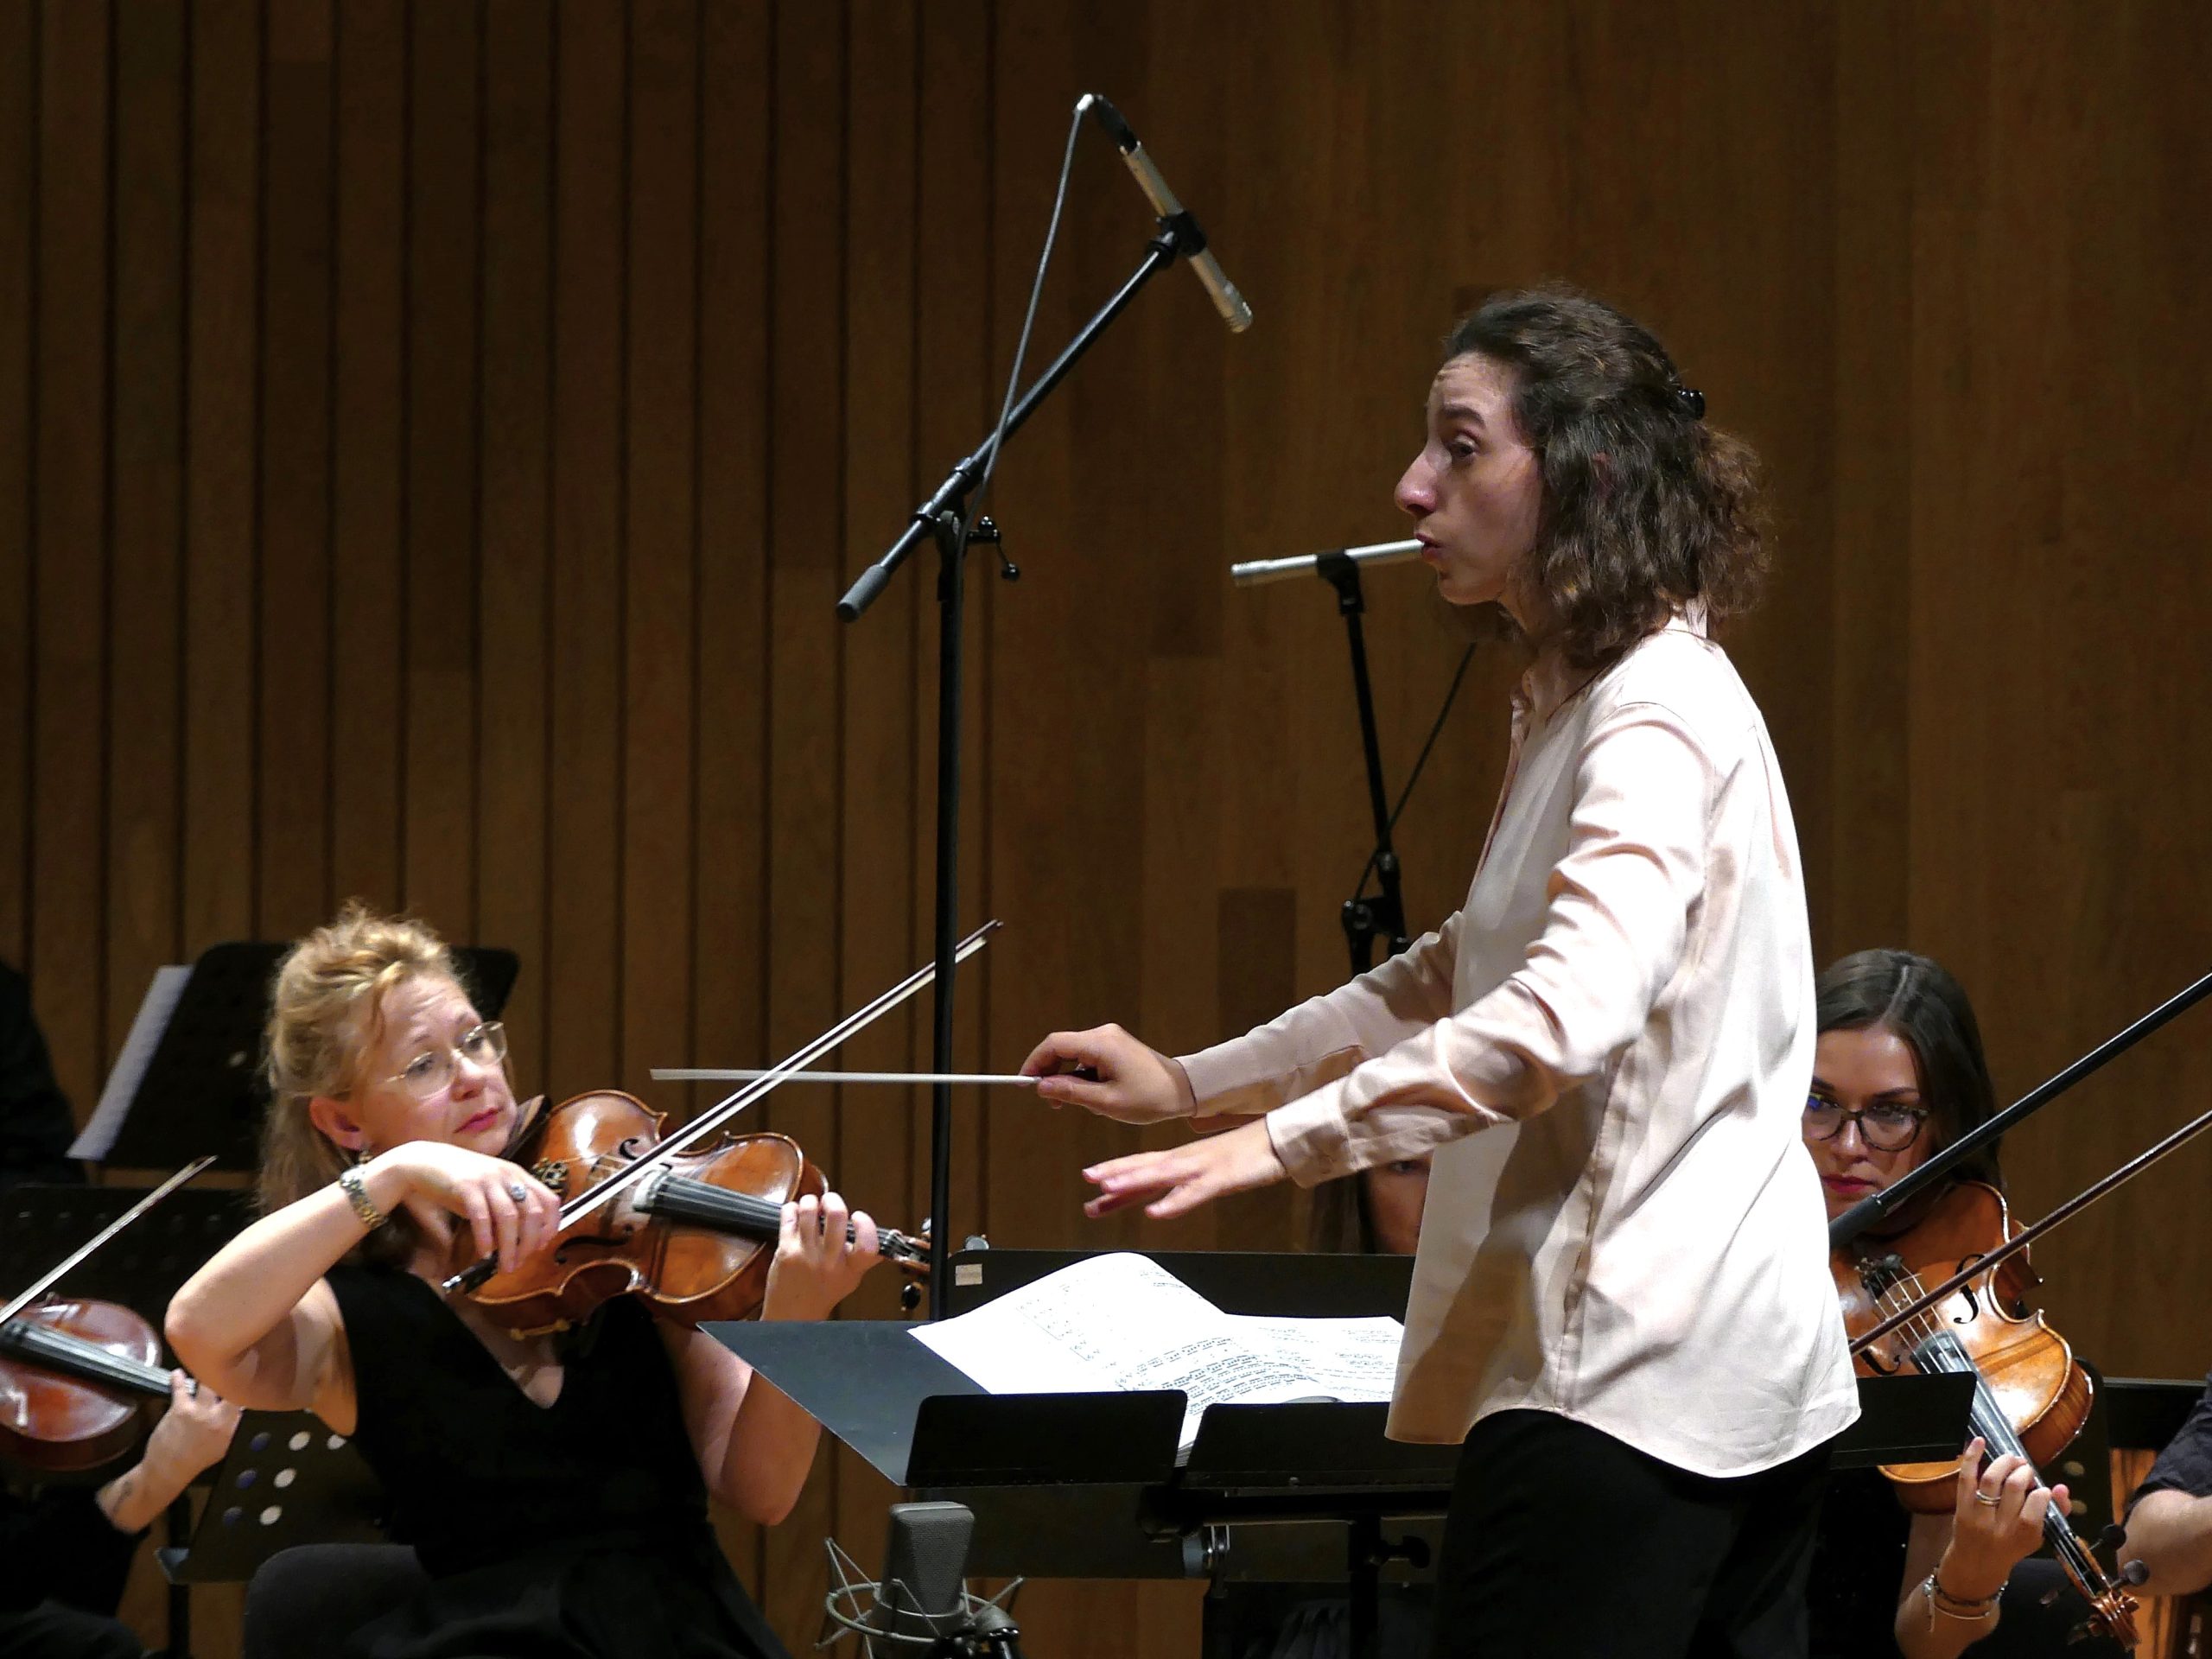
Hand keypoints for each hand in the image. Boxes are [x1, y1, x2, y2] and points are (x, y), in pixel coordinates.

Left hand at [141, 1371, 241, 1485]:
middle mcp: (220, 1419)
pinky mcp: (180, 1409)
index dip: (250, 1386)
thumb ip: (234, 1424)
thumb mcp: (224, 1444)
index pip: (248, 1401)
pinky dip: (178, 1379)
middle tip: (234, 1361)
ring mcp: (200, 1412)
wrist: (168, 1470)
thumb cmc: (198, 1459)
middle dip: (235, 1375)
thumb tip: (243, 1405)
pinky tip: (177, 1373)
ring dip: (207, 1375)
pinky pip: (181, 1388)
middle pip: (231, 1388)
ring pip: (208, 1384)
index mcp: (233, 1428)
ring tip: (207, 1363)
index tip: (253, 1373)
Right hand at [372, 1142, 561, 1273]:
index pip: (549, 1200)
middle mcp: (508, 1175)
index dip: (550, 1226)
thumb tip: (516, 1244)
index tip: (541, 1246)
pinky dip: (485, 1238)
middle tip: (519, 1263)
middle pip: (532, 1212)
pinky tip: (484, 1253)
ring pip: (510, 1217)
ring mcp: (488, 1179)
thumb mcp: (489, 1194)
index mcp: (518, 1175)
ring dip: (510, 1246)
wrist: (424, 1162)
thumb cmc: (459, 1181)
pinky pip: (482, 1216)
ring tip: (505, 1265)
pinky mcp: (466, 1185)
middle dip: (529, 1243)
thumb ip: (503, 1213)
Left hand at [761, 1190, 880, 1321]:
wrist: (792, 1314)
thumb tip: (888, 1237)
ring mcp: (805, 1254)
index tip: (858, 1216)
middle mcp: (829, 1262)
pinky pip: (789, 1215)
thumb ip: (866, 1258)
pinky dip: (792, 1209)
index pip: (867, 1243)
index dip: (865, 1223)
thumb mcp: (851, 1279)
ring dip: (810, 1201)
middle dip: (833, 1199)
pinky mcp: (785, 1250)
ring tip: (811, 1205)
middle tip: (830, 1201)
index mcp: (851, 1269)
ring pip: (809, 1210)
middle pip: (836, 1215)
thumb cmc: (822, 1294)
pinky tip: (796, 1214)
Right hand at [1022, 1024, 1194, 1124]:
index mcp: (1100, 1044)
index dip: (1035, 1062)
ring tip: (1082, 1104)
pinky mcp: (1116, 1045)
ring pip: (1074, 1054)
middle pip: (1062, 1047)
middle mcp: (1104, 1034)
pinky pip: (1088, 1056)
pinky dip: (1083, 1075)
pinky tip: (1096, 1096)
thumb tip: (1041, 1086)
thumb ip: (1070, 1092)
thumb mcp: (1105, 1102)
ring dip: (1069, 1078)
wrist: (1184, 1091)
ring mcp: (1111, 1038)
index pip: (1054, 1044)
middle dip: (1051, 1073)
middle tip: (1052, 1103)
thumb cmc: (1149, 1098)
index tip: (1025, 1083)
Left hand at [1083, 1118, 1286, 1219]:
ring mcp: (1202, 1168)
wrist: (1279, 1140)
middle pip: (1145, 1166)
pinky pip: (1193, 1193)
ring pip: (1162, 1175)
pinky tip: (1155, 1213)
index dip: (1116, 1170)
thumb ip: (1183, 1186)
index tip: (1088, 1178)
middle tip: (1086, 1179)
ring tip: (1107, 1188)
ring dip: (1134, 1182)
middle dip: (1115, 1173)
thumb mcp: (1209, 1172)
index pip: (1143, 1164)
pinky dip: (1173, 1203)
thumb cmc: (1245, 1156)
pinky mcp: (1221, 1179)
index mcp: (1182, 1159)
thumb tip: (1159, 1202)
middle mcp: (1186, 1160)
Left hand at [1940, 1435, 2062, 1600]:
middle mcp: (2000, 1527)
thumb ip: (2055, 1514)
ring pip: (1991, 1480)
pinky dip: (1972, 1457)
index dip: (2041, 1492)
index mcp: (2023, 1536)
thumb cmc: (2011, 1549)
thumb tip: (2061, 1488)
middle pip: (2014, 1488)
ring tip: (2012, 1459)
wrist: (1975, 1565)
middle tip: (2026, 1469)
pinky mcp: (1961, 1507)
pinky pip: (1966, 1478)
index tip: (2042, 1487)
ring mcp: (1978, 1516)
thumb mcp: (2037, 1538)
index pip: (2035, 1508)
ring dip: (2004, 1462)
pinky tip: (1980, 1441)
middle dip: (2023, 1472)